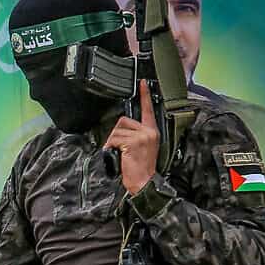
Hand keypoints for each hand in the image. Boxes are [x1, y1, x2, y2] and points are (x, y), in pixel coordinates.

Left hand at [104, 80, 159, 194]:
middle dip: (116, 134)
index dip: (144, 95)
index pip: (148, 110)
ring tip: (121, 153)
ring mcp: (142, 136)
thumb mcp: (143, 147)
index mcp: (152, 131)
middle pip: (123, 121)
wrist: (144, 181)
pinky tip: (118, 155)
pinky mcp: (134, 142)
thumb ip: (136, 134)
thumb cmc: (141, 167)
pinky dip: (111, 147)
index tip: (142, 82)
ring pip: (117, 130)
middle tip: (120, 148)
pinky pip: (115, 139)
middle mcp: (149, 131)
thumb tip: (122, 127)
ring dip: (113, 142)